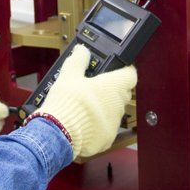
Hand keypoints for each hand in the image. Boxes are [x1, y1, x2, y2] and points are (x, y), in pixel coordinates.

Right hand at [36, 44, 135, 158]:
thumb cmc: (67, 103)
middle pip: (122, 93)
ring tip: (86, 107)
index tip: (114, 70)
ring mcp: (114, 123)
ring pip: (115, 111)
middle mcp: (118, 104)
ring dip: (105, 108)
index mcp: (113, 86)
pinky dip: (99, 125)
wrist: (59, 133)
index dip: (123, 71)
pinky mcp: (108, 139)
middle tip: (95, 88)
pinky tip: (85, 122)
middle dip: (111, 90)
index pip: (130, 75)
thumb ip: (78, 60)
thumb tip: (82, 50)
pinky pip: (107, 128)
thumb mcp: (68, 75)